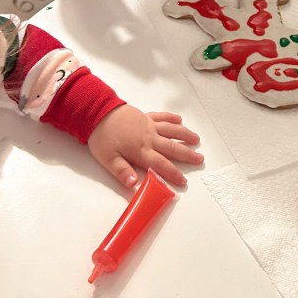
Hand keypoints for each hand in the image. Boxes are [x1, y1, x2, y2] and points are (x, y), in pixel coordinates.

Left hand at [88, 107, 202, 187]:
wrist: (98, 112)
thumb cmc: (102, 138)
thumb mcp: (108, 159)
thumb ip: (123, 172)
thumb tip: (135, 185)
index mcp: (141, 151)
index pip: (161, 164)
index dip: (173, 173)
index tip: (183, 181)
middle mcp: (149, 138)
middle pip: (172, 147)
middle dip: (187, 155)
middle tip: (200, 159)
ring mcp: (149, 125)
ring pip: (171, 130)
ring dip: (185, 135)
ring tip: (196, 140)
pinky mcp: (145, 116)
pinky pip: (162, 117)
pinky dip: (171, 118)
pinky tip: (179, 120)